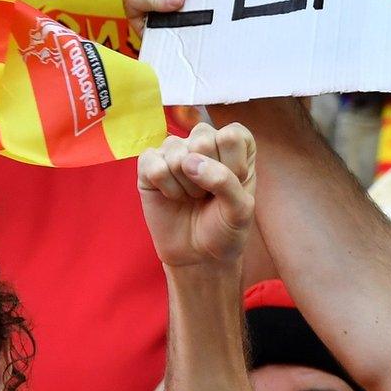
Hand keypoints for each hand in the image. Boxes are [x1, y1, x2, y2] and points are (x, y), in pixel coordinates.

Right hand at [138, 122, 256, 269]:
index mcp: (234, 144)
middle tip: (209, 195)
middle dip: (208, 177)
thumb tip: (189, 162)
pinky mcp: (150, 163)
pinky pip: (153, 164)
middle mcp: (204, 141)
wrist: (199, 254)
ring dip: (187, 185)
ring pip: (177, 152)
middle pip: (203, 138)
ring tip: (192, 197)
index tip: (234, 187)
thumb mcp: (240, 210)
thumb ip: (225, 181)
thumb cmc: (224, 227)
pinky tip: (173, 196)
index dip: (234, 167)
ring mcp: (175, 150)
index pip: (231, 136)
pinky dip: (167, 187)